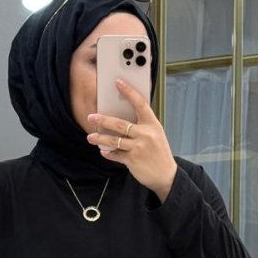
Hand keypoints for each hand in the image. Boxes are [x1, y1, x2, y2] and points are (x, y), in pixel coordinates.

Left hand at [86, 78, 177, 200]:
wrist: (166, 175)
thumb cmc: (159, 153)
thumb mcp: (155, 135)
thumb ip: (142, 126)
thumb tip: (121, 119)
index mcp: (153, 124)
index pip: (140, 104)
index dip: (129, 92)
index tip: (118, 82)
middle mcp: (146, 134)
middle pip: (120, 124)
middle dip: (103, 120)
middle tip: (91, 117)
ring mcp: (139, 147)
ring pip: (114, 141)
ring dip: (100, 139)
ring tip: (90, 137)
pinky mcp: (133, 160)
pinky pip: (115, 155)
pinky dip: (108, 153)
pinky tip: (102, 151)